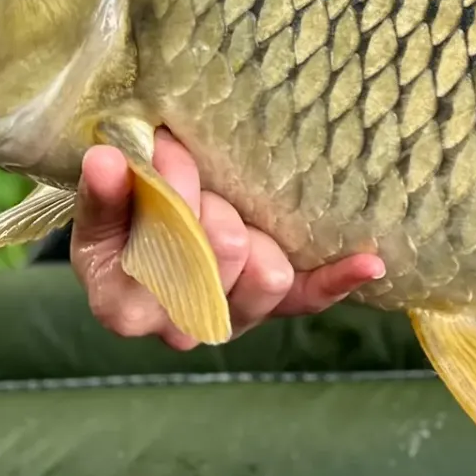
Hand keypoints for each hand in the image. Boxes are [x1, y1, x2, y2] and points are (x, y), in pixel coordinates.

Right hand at [71, 129, 383, 349]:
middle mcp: (178, 323)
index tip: (168, 152)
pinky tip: (368, 261)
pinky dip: (338, 277)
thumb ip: (108, 189)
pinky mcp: (275, 307)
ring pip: (268, 276)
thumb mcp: (107, 203)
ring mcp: (232, 317)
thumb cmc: (127, 214)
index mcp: (120, 304)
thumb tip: (106, 159)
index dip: (167, 198)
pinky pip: (310, 297)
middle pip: (220, 256)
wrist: (153, 236)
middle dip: (216, 202)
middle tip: (202, 167)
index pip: (150, 257)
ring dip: (260, 231)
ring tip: (238, 202)